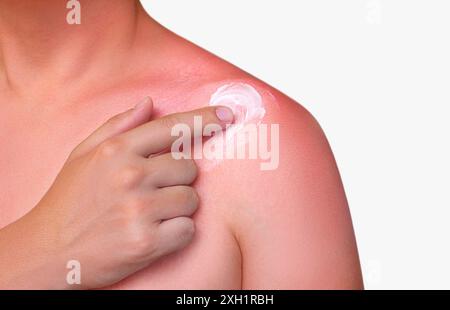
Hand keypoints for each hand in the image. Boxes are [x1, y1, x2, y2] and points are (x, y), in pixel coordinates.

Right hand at [0, 97, 233, 288]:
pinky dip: (177, 233)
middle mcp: (131, 175)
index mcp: (117, 150)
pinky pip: (188, 229)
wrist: (47, 251)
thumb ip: (117, 126)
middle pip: (190, 167)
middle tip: (153, 192)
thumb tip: (149, 103)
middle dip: (178, 179)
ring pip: (192, 199)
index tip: (226, 116)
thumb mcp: (83, 155)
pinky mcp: (147, 241)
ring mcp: (140, 209)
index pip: (172, 127)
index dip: (204, 120)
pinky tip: (153, 234)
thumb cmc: (67, 202)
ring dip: (178, 207)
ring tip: (149, 215)